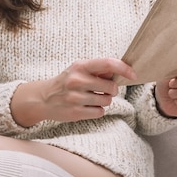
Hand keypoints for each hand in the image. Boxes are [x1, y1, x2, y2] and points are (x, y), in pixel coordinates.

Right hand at [11, 58, 135, 126]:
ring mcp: (75, 98)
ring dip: (104, 101)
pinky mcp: (75, 112)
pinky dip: (97, 110)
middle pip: (111, 87)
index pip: (108, 64)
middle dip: (112, 90)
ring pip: (106, 101)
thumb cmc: (65, 82)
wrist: (43, 98)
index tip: (133, 75)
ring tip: (92, 99)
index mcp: (79, 67)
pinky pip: (100, 112)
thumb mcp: (78, 70)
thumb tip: (120, 72)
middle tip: (104, 90)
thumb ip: (97, 69)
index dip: (124, 69)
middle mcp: (76, 81)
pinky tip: (87, 107)